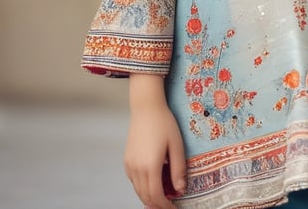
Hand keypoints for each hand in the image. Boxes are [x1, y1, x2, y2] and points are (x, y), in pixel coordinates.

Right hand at [124, 74, 186, 208]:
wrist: (146, 108)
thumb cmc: (164, 123)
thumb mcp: (177, 145)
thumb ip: (178, 169)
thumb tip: (180, 189)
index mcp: (150, 166)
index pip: (156, 196)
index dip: (166, 206)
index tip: (175, 207)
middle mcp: (137, 168)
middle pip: (146, 196)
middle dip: (158, 204)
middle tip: (171, 204)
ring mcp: (129, 165)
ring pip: (138, 190)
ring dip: (150, 197)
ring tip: (164, 196)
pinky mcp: (127, 160)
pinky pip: (134, 181)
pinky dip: (143, 187)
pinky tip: (153, 182)